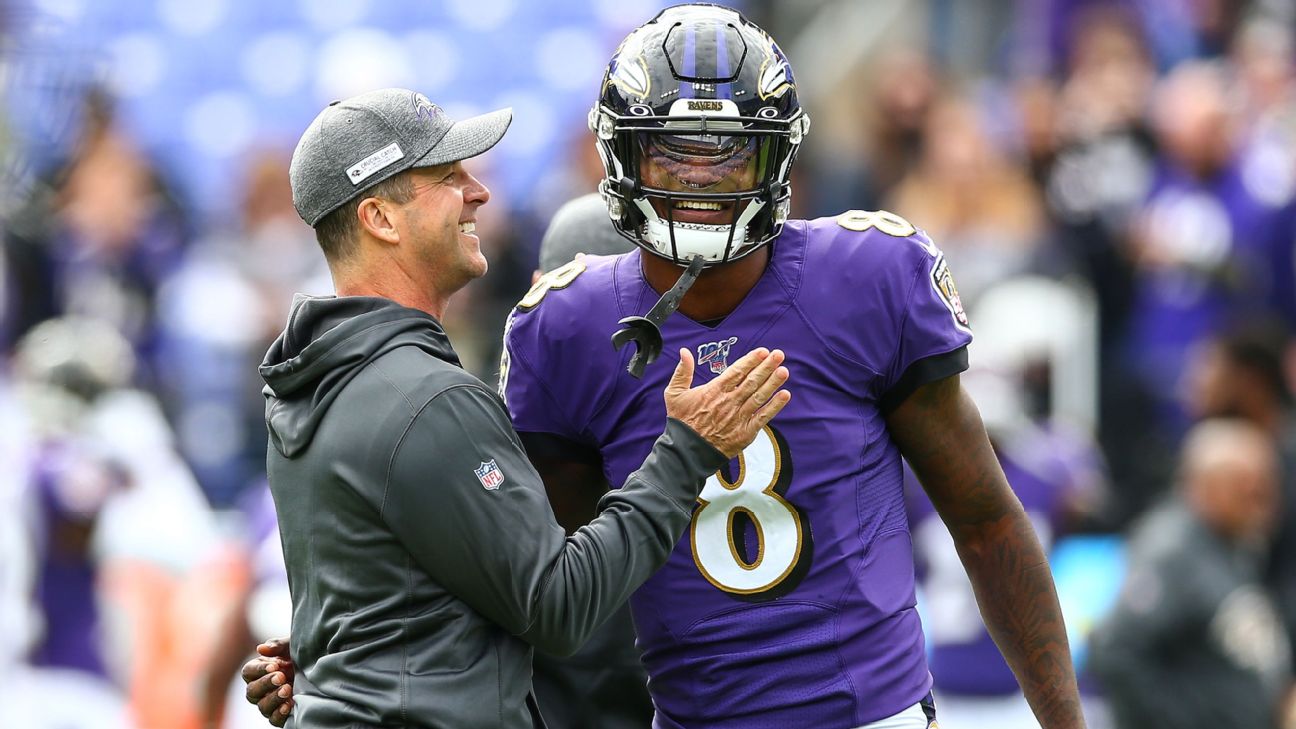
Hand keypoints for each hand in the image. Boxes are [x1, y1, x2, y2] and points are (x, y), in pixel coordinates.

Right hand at [242, 638, 294, 726]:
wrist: (322, 670)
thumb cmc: (300, 656)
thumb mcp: (291, 646)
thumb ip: (277, 645)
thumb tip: (261, 648)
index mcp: (259, 671)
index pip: (248, 672)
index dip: (259, 670)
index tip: (274, 665)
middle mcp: (261, 689)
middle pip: (252, 691)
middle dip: (266, 684)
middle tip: (281, 677)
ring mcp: (270, 703)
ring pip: (262, 706)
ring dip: (273, 698)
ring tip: (287, 689)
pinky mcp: (280, 714)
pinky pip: (274, 719)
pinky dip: (279, 714)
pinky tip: (288, 705)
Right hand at [664, 347, 790, 457]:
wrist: (686, 452)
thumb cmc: (681, 422)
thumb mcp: (674, 393)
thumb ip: (682, 372)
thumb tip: (684, 351)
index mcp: (714, 391)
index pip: (736, 371)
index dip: (751, 360)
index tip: (763, 352)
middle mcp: (729, 402)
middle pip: (751, 381)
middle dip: (766, 367)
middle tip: (779, 355)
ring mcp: (738, 417)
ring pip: (759, 396)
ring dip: (773, 383)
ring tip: (784, 371)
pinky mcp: (745, 433)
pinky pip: (763, 417)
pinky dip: (775, 406)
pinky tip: (784, 395)